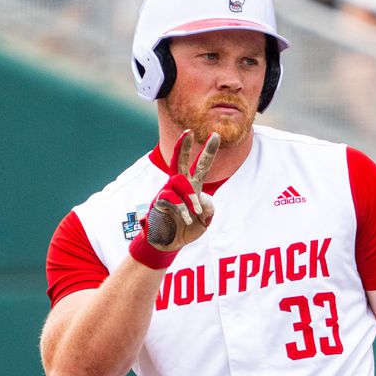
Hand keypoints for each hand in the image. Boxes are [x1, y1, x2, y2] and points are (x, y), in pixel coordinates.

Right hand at [145, 130, 219, 251]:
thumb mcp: (205, 221)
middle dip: (183, 146)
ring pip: (180, 181)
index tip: (215, 135)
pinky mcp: (159, 201)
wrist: (168, 244)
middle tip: (188, 131)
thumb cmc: (186, 230)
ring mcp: (167, 192)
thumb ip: (209, 209)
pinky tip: (188, 220)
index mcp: (192, 187)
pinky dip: (183, 209)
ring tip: (197, 213)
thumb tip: (202, 199)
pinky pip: (172, 199)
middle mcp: (178, 185)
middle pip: (179, 161)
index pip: (201, 166)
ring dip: (191, 196)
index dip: (208, 151)